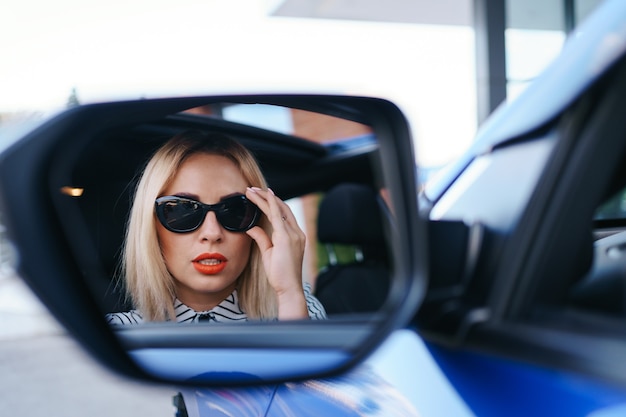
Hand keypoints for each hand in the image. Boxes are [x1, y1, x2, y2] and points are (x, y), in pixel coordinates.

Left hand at [245, 187, 307, 319]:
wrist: (289, 288)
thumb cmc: (280, 275)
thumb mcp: (268, 253)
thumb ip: (262, 239)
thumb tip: (251, 227)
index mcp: (295, 236)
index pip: (283, 214)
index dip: (272, 203)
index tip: (260, 195)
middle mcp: (296, 232)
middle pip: (282, 207)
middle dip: (267, 196)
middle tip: (252, 189)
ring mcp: (293, 234)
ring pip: (278, 209)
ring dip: (264, 198)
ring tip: (250, 191)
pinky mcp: (286, 238)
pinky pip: (277, 216)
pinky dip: (270, 204)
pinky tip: (264, 196)